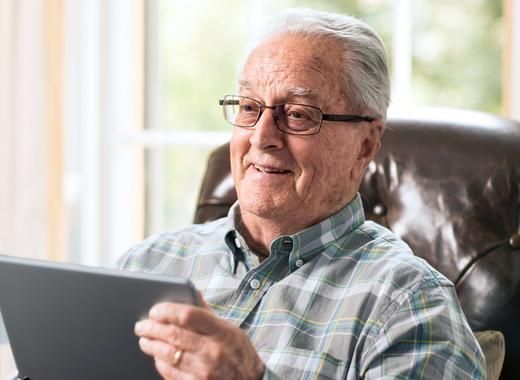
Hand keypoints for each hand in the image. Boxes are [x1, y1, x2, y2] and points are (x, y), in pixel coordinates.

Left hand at [134, 295, 264, 379]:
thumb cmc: (239, 354)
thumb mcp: (231, 330)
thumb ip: (208, 313)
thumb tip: (192, 292)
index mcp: (222, 332)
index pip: (188, 315)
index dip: (167, 311)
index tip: (155, 310)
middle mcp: (213, 351)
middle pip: (173, 334)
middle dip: (152, 328)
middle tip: (142, 325)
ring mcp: (205, 371)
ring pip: (168, 354)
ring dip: (151, 345)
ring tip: (145, 339)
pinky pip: (170, 373)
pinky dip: (160, 363)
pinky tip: (157, 357)